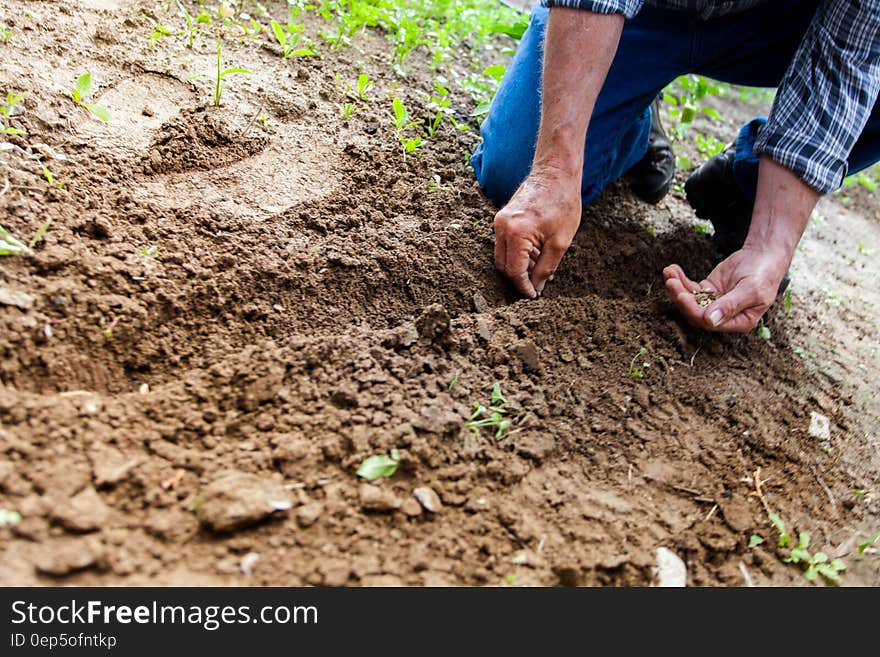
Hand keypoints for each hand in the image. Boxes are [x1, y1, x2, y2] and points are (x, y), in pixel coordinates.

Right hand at [493, 167, 581, 297]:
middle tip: (537, 284)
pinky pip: (505, 244)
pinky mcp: (502, 218)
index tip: (533, 295)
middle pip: (503, 266)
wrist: (556, 173)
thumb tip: (537, 287)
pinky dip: (517, 253)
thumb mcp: (560, 242)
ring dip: (519, 266)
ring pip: (502, 256)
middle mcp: (502, 227)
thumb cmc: (562, 203)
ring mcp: (499, 221)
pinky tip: (536, 253)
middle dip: (519, 278)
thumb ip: (546, 268)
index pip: (514, 271)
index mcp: (516, 233)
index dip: (523, 287)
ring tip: (540, 266)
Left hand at [663, 244, 790, 331]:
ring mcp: (714, 302)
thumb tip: (710, 321)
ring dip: (677, 287)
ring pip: (690, 300)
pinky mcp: (708, 289)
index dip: (693, 310)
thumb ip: (730, 305)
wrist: (764, 255)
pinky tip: (672, 269)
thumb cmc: (764, 274)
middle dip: (681, 297)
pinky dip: (680, 279)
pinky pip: (690, 288)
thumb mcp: (751, 290)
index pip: (709, 323)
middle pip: (695, 312)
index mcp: (738, 322)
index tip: (682, 295)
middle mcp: (723, 316)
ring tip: (668, 272)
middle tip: (671, 281)